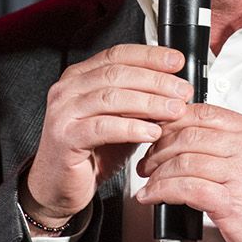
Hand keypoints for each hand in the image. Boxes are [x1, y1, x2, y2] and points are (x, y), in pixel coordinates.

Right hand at [22, 44, 191, 228]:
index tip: (177, 62)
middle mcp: (68, 89)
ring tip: (175, 111)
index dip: (150, 56)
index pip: (118, 55)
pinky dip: (132, 128)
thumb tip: (175, 89)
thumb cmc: (90, 152)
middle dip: (156, 81)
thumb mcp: (120, 120)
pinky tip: (152, 133)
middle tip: (182, 91)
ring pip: (112, 97)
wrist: (59, 186)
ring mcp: (63, 112)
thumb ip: (140, 102)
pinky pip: (103, 127)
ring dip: (149, 103)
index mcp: (80, 77)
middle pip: (117, 74)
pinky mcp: (65, 137)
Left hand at [135, 103, 241, 241]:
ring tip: (150, 181)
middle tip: (149, 161)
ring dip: (158, 173)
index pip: (204, 113)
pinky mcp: (229, 201)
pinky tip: (152, 196)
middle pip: (189, 136)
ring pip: (184, 162)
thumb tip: (185, 134)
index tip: (158, 132)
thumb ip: (225, 143)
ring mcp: (239, 174)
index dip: (173, 121)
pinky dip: (161, 191)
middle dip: (159, 149)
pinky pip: (185, 188)